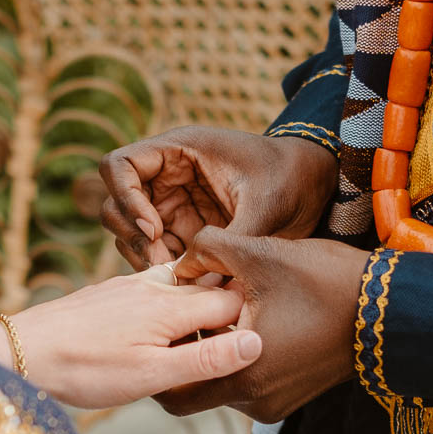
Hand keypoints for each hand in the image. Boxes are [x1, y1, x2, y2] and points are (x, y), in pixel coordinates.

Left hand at [6, 272, 263, 408]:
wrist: (21, 353)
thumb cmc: (85, 370)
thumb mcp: (151, 375)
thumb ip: (205, 359)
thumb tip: (257, 342)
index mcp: (171, 306)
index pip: (232, 301)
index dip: (250, 321)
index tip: (259, 343)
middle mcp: (154, 287)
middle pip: (210, 290)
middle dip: (229, 312)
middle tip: (235, 346)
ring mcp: (129, 286)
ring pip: (182, 288)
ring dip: (198, 309)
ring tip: (200, 342)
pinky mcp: (110, 292)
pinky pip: (155, 290)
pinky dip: (169, 308)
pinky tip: (160, 332)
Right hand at [100, 127, 338, 268]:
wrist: (317, 187)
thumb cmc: (292, 180)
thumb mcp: (266, 208)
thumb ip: (229, 241)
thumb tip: (194, 279)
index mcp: (179, 150)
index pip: (119, 166)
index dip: (126, 198)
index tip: (156, 228)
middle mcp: (167, 175)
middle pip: (116, 203)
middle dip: (133, 236)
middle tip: (164, 265)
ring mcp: (172, 203)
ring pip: (131, 231)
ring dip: (144, 256)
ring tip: (177, 278)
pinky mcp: (184, 229)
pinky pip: (156, 249)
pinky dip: (162, 267)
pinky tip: (186, 282)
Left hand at [159, 227, 368, 423]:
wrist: (390, 308)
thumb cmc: (328, 282)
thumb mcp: (262, 255)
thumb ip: (209, 250)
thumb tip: (179, 261)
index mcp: (243, 376)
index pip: (174, 393)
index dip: (160, 360)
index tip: (158, 330)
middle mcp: (255, 402)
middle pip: (196, 388)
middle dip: (188, 354)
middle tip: (184, 317)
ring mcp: (274, 404)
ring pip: (222, 385)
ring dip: (214, 355)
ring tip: (216, 314)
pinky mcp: (289, 398)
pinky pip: (247, 384)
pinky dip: (238, 359)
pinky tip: (244, 323)